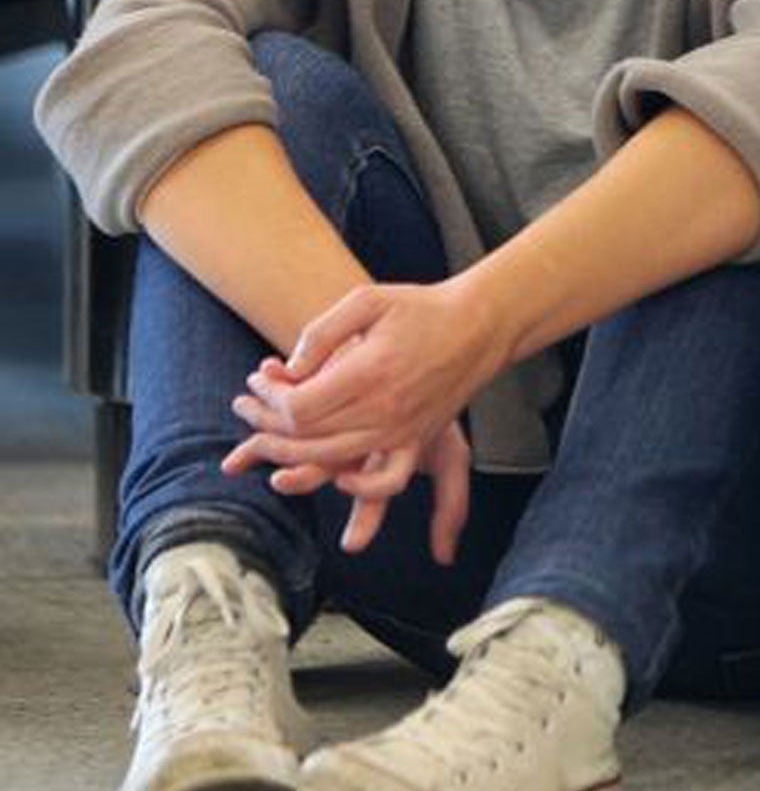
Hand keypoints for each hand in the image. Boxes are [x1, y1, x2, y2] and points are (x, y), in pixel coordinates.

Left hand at [224, 276, 511, 510]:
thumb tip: (289, 371)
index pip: (298, 407)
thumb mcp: (366, 301)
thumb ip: (321, 333)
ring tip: (267, 438)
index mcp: (369, 373)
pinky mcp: (417, 440)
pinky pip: (388, 481)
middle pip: (307, 439)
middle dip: (266, 427)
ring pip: (332, 461)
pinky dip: (361, 489)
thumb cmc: (422, 308)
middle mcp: (384, 409)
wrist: (480, 324)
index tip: (258, 380)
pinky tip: (340, 478)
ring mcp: (403, 430)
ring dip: (291, 455)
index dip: (268, 399)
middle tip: (248, 408)